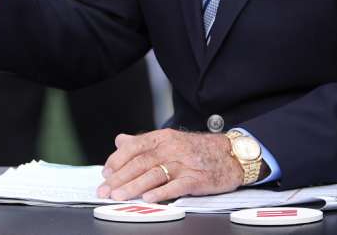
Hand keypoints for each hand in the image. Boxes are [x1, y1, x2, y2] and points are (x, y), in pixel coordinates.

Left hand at [96, 129, 243, 202]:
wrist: (231, 154)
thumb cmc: (197, 149)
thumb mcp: (169, 139)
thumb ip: (143, 142)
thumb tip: (120, 141)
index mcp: (162, 137)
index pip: (133, 147)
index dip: (117, 160)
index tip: (105, 173)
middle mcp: (171, 148)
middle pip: (140, 163)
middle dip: (119, 178)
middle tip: (105, 191)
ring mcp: (184, 164)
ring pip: (154, 174)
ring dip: (134, 187)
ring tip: (120, 196)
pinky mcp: (197, 179)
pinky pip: (176, 186)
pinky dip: (161, 192)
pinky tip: (148, 198)